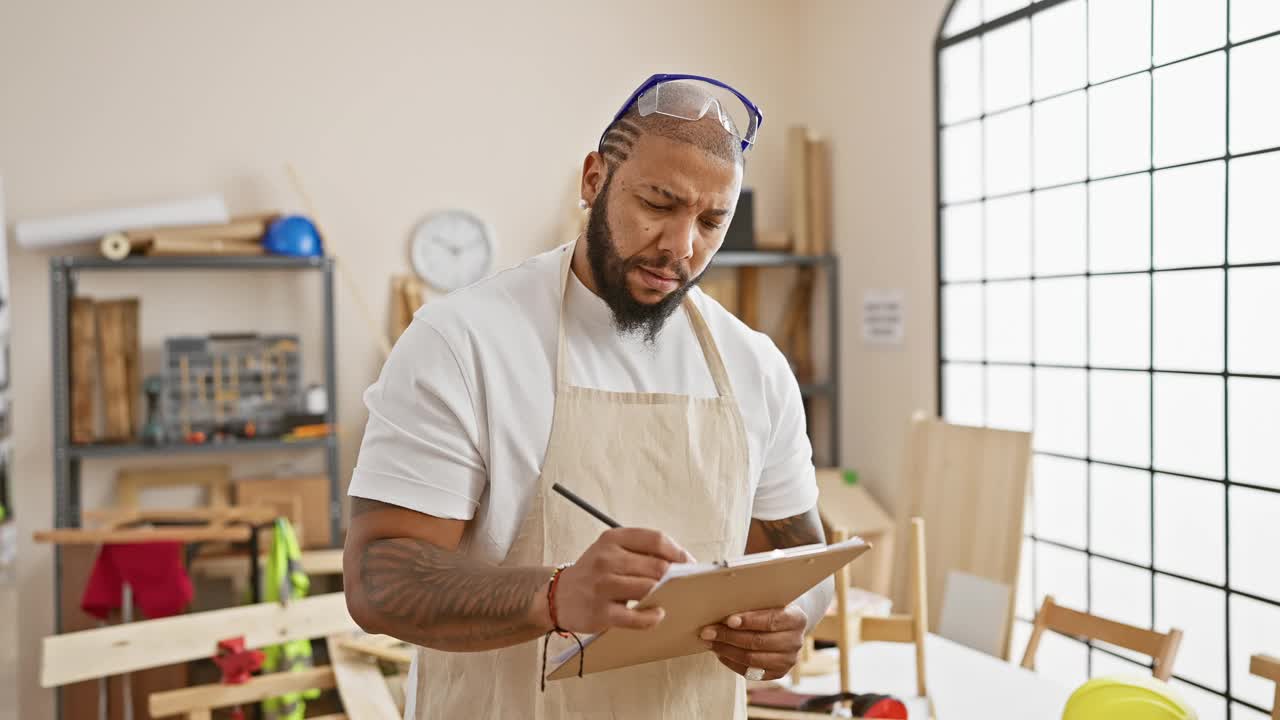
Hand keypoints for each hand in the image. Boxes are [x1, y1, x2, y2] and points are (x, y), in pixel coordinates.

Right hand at [553, 528, 693, 633]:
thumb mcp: (611, 550)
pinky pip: (636, 617)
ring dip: (667, 595)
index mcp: (612, 539)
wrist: (558, 597)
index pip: (656, 539)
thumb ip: (640, 551)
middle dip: (677, 576)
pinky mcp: (601, 612)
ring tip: (672, 598)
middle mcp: (606, 559)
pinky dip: (652, 617)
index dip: (678, 552)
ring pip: (649, 588)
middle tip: (686, 585)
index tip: (690, 564)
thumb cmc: (594, 573)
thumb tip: (681, 562)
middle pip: (657, 566)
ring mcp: (603, 586)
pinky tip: (657, 614)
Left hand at [700, 605, 807, 680]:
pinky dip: (732, 662)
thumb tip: (721, 604)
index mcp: (797, 619)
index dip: (749, 621)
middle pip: (758, 641)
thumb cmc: (770, 610)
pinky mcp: (778, 673)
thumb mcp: (768, 602)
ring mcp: (788, 660)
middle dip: (729, 636)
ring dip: (727, 650)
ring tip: (711, 642)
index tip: (728, 620)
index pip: (771, 621)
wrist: (784, 627)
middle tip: (708, 631)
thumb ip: (752, 604)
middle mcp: (796, 641)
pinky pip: (750, 671)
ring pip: (752, 658)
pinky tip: (720, 653)